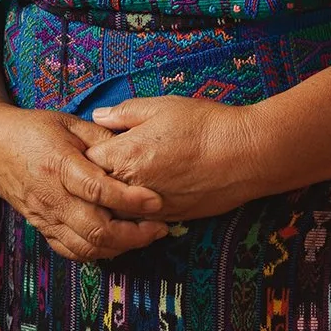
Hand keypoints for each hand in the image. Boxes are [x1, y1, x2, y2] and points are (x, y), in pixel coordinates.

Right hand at [0, 103, 166, 263]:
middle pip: (95, 228)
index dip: (130, 199)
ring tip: (145, 236)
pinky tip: (118, 243)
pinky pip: (71, 251)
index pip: (97, 190)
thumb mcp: (69, 122)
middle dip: (134, 234)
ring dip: (120, 247)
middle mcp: (51, 195)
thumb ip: (103, 137)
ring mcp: (45, 216)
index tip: (156, 200)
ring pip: (86, 246)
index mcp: (59, 164)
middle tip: (159, 226)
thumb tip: (136, 150)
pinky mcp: (42, 227)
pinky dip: (98, 253)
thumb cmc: (33, 130)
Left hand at [84, 96, 261, 217]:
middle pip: (94, 194)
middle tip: (97, 171)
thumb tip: (99, 117)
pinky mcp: (170, 220)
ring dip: (112, 202)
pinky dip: (135, 214)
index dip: (84, 155)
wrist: (247, 154)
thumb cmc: (205, 125)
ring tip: (118, 187)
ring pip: (115, 213)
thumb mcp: (161, 107)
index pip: (83, 162)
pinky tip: (141, 200)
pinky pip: (140, 223)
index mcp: (123, 156)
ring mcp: (150, 208)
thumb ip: (124, 114)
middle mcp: (131, 188)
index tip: (89, 148)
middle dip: (92, 183)